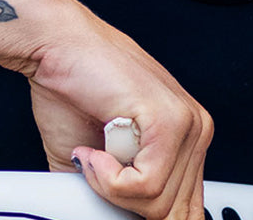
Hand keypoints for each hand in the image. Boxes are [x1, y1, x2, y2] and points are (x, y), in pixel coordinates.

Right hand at [0, 0, 212, 219]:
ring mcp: (186, 122)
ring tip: (95, 151)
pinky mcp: (169, 119)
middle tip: (96, 169)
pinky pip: (146, 185)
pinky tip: (96, 148)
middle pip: (173, 211)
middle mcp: (195, 129)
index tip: (119, 204)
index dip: (148, 215)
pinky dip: (108, 179)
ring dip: (111, 188)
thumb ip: (125, 197)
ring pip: (159, 203)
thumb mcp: (103, 167)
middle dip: (124, 203)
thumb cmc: (73, 96)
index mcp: (187, 139)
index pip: (188, 207)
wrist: (56, 49)